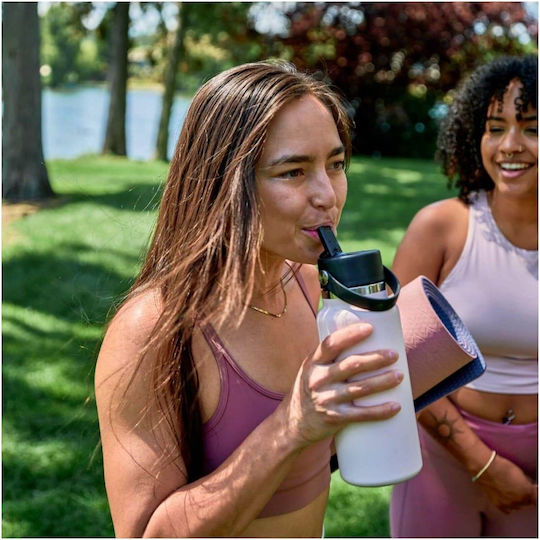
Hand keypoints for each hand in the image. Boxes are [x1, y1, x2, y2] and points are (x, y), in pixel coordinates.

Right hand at [281, 322, 402, 447]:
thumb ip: (331, 357)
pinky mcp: (335, 418)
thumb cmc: (310, 389)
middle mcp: (318, 379)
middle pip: (350, 365)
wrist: (294, 423)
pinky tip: (396, 407)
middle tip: (394, 354)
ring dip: (383, 381)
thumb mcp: (312, 369)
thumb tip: (363, 338)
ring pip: (359, 389)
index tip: (370, 327)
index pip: (331, 344)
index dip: (350, 334)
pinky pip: (361, 415)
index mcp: (313, 362)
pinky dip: (380, 411)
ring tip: (400, 376)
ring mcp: (326, 399)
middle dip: (375, 358)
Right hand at [476, 454, 536, 512]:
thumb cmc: (500, 466)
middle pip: (526, 503)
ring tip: (510, 492)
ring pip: (517, 506)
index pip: (536, 498)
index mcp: (528, 492)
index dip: (532, 492)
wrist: (485, 468)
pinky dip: (507, 505)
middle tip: (518, 488)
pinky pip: (507, 509)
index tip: (531, 490)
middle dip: (524, 496)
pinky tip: (505, 498)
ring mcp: (509, 504)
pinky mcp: (499, 506)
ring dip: (516, 501)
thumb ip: (527, 483)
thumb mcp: (519, 472)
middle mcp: (520, 501)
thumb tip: (529, 487)